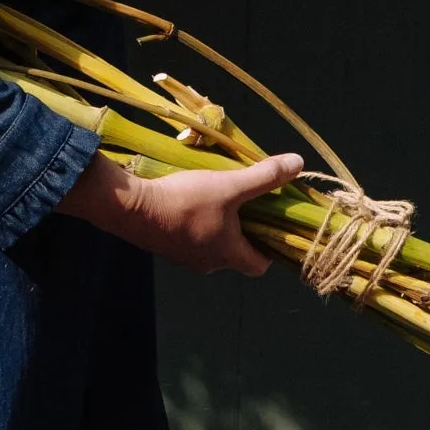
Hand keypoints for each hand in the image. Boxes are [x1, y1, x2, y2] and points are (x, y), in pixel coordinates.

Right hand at [60, 150, 303, 276]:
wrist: (131, 208)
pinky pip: (191, 241)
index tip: (273, 226)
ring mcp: (185, 259)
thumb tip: (299, 164)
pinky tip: (191, 204)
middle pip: (237, 255)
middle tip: (248, 206)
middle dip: (244, 233)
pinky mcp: (167, 249)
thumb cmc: (185, 201)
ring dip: (218, 228)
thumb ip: (264, 177)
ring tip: (219, 201)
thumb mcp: (229, 185)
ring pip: (213, 247)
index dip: (271, 249)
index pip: (260, 266)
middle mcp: (209, 265)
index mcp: (229, 255)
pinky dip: (197, 226)